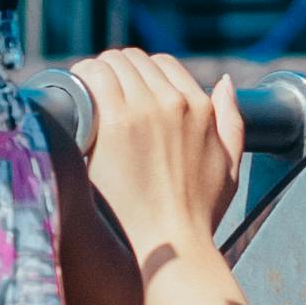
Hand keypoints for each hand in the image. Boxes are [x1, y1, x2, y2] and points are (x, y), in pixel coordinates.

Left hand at [73, 50, 244, 263]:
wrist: (173, 245)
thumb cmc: (197, 215)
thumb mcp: (230, 167)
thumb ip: (232, 122)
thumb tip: (226, 82)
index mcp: (200, 108)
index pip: (161, 64)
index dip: (138, 74)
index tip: (120, 91)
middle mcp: (174, 101)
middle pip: (132, 59)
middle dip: (113, 73)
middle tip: (95, 94)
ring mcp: (144, 109)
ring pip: (110, 62)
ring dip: (92, 74)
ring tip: (81, 96)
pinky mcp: (115, 122)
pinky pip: (92, 76)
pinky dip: (80, 80)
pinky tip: (73, 98)